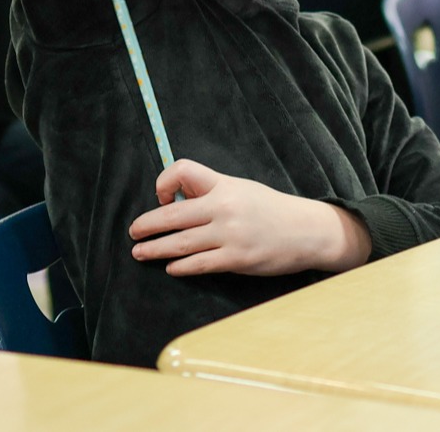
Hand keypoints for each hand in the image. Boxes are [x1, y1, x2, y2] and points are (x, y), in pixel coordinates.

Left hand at [129, 160, 370, 276]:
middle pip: (172, 214)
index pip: (182, 170)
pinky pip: (199, 264)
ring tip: (140, 252)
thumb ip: (212, 193)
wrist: (306, 231)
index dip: (164, 182)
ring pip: (180, 243)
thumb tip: (177, 200)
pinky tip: (171, 268)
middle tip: (133, 232)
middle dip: (147, 225)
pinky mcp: (236, 259)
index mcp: (224, 185)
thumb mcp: (242, 190)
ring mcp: (229, 235)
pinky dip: (180, 267)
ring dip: (155, 249)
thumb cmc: (270, 210)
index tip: (162, 197)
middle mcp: (223, 208)